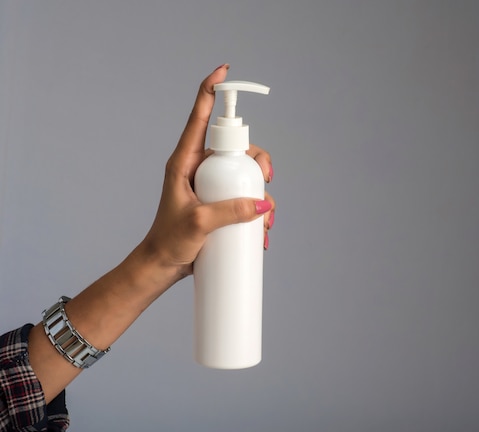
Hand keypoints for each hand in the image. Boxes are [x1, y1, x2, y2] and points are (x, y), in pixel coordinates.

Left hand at [141, 64, 274, 278]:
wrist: (163, 264)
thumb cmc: (169, 241)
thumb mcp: (199, 224)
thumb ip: (231, 211)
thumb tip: (264, 203)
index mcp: (185, 161)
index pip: (199, 118)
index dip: (211, 91)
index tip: (223, 70)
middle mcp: (199, 167)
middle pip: (236, 146)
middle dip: (257, 160)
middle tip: (266, 181)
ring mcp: (211, 184)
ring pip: (244, 172)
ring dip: (261, 192)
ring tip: (265, 220)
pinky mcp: (219, 201)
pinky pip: (244, 194)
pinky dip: (257, 209)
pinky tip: (261, 230)